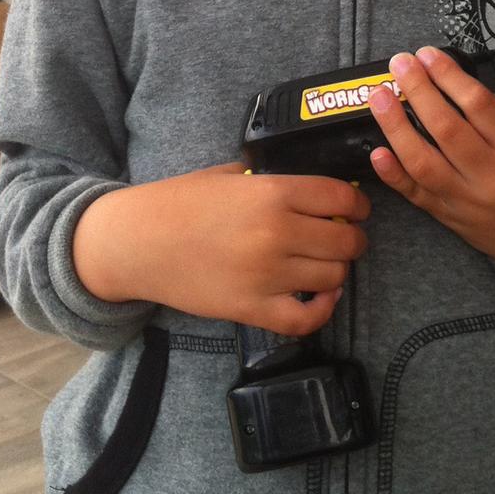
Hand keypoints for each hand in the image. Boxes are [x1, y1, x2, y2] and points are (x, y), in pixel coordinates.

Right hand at [73, 162, 369, 334]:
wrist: (137, 242)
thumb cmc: (179, 203)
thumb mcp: (229, 174)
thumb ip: (271, 179)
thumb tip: (312, 189)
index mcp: (273, 192)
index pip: (342, 197)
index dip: (357, 204)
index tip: (355, 209)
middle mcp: (277, 233)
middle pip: (346, 240)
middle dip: (352, 238)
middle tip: (343, 237)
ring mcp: (266, 275)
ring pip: (334, 277)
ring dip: (337, 271)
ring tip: (325, 264)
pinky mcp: (251, 309)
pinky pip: (306, 319)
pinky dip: (323, 310)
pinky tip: (321, 297)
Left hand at [367, 46, 494, 263]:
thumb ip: (490, 119)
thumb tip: (445, 81)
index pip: (479, 106)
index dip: (450, 76)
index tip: (429, 55)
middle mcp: (489, 176)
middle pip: (446, 129)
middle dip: (418, 91)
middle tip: (400, 64)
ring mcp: (464, 198)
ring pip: (423, 162)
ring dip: (395, 126)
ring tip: (379, 97)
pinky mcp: (445, 215)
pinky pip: (414, 194)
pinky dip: (392, 173)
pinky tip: (376, 151)